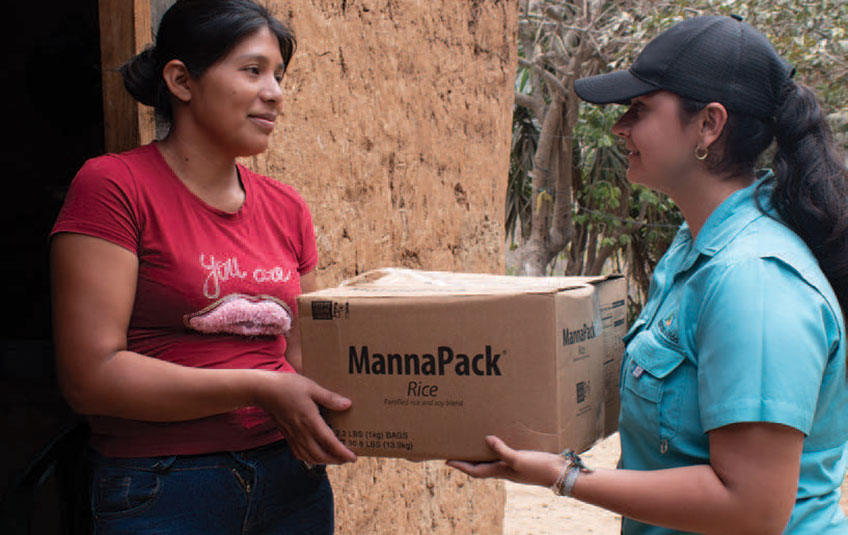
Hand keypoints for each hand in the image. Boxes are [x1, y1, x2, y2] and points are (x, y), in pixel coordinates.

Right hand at [256, 372, 356, 464]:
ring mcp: (292, 436)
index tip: (353, 457)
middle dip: (336, 460)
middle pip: (320, 455)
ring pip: (309, 457)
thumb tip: (347, 405)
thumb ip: (329, 398)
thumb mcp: (312, 387)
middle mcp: (301, 432)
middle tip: (347, 458)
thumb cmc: (288, 386)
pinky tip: (315, 454)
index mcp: (309, 421)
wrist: (263, 390)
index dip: (342, 452)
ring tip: (335, 458)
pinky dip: (310, 458)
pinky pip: (299, 453)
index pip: (329, 443)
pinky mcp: (287, 435)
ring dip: (324, 461)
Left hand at [446, 435, 564, 487]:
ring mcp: (514, 465)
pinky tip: (501, 436)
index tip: (446, 460)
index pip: (474, 471)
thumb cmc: (538, 468)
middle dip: (468, 459)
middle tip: (457, 449)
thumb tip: (487, 439)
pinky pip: (505, 453)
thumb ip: (502, 450)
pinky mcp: (523, 459)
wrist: (561, 473)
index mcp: (500, 471)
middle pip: (481, 465)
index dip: (460, 466)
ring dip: (482, 452)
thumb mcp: (518, 460)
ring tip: (474, 441)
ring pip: (492, 459)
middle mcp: (505, 469)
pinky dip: (499, 446)